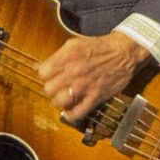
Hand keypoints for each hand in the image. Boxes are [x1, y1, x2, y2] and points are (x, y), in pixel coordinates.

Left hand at [38, 30, 152, 121]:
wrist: (123, 52)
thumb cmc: (98, 47)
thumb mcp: (74, 45)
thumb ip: (55, 57)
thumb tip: (36, 66)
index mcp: (67, 56)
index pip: (42, 73)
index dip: (44, 75)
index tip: (49, 76)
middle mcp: (74, 71)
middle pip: (49, 89)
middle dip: (51, 89)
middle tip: (56, 87)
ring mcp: (84, 86)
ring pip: (59, 102)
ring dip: (59, 101)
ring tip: (63, 98)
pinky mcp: (95, 97)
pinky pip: (77, 113)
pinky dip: (70, 115)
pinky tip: (70, 111)